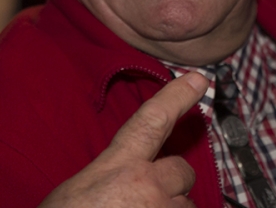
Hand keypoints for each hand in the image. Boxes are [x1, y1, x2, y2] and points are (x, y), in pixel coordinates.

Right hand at [39, 72, 209, 207]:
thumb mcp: (76, 194)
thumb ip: (109, 177)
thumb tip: (129, 177)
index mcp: (116, 167)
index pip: (152, 121)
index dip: (177, 96)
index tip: (200, 79)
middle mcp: (146, 184)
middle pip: (182, 171)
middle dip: (170, 186)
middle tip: (141, 206)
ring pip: (187, 206)